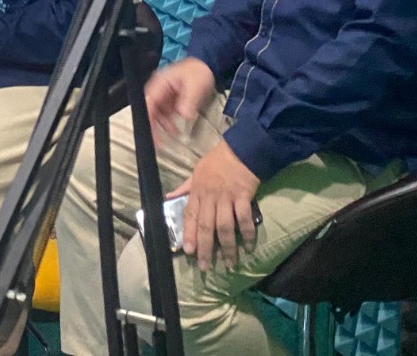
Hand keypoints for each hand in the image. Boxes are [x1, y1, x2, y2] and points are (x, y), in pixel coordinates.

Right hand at [145, 57, 216, 142]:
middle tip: (158, 143)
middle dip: (154, 126)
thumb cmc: (198, 71)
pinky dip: (168, 122)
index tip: (151, 135)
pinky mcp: (168, 98)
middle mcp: (157, 88)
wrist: (206, 64)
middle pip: (149, 110)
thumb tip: (183, 115)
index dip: (147, 120)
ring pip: (156, 113)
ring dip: (163, 125)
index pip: (148, 103)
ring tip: (174, 134)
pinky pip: (164, 112)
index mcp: (159, 83)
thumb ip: (188, 101)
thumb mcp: (195, 86)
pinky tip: (176, 129)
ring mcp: (162, 93)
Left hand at [173, 141, 259, 271]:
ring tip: (229, 263)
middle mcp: (210, 197)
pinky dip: (246, 234)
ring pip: (224, 227)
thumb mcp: (196, 172)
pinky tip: (248, 246)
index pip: (190, 216)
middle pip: (206, 226)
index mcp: (197, 191)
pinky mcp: (244, 197)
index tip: (187, 251)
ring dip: (226, 247)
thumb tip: (168, 198)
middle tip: (205, 267)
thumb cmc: (217, 161)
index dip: (188, 234)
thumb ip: (185, 188)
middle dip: (205, 248)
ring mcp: (227, 198)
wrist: (241, 150)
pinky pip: (244, 219)